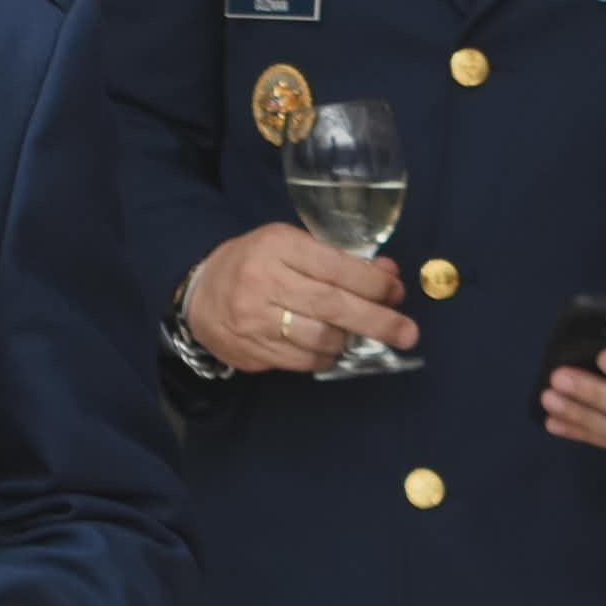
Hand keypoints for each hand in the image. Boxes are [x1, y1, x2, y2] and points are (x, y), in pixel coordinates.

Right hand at [183, 222, 417, 373]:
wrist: (198, 292)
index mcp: (277, 246)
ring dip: (351, 341)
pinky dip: (327, 356)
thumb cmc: (254, 262)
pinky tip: (334, 348)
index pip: (337, 267)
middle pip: (333, 306)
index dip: (374, 283)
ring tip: (362, 337)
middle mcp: (264, 281)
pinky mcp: (251, 350)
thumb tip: (388, 275)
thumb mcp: (289, 245)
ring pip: (320, 338)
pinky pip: (303, 360)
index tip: (396, 292)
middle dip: (378, 321)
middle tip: (407, 333)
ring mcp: (254, 319)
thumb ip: (336, 259)